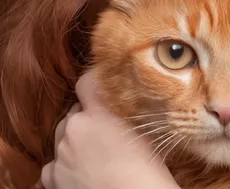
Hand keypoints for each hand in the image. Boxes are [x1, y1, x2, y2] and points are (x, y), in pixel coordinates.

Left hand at [39, 69, 178, 188]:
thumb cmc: (145, 172)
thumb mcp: (144, 132)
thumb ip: (128, 113)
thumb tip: (131, 102)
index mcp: (98, 112)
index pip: (85, 83)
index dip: (92, 84)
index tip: (101, 88)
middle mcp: (74, 128)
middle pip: (75, 114)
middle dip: (87, 120)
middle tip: (105, 133)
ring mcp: (60, 154)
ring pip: (63, 138)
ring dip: (75, 142)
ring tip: (95, 156)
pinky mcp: (52, 178)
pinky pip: (53, 165)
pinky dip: (63, 167)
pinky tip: (80, 173)